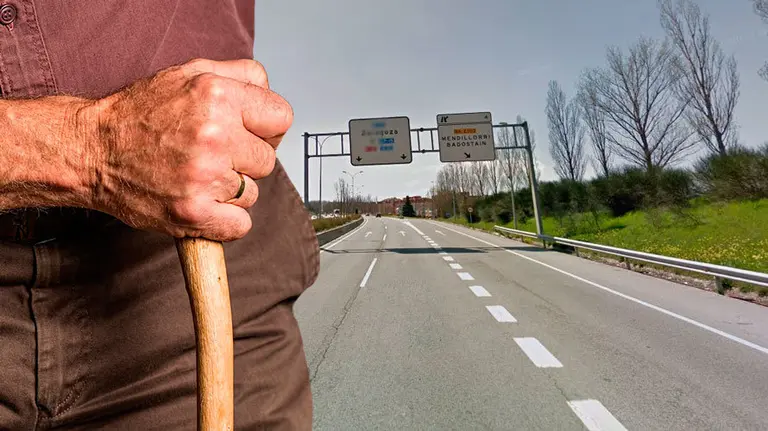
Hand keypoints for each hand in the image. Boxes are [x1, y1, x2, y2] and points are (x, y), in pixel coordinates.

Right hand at [87, 58, 291, 241]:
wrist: (92, 150)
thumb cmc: (140, 113)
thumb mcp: (189, 73)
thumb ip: (239, 75)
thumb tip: (271, 89)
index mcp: (217, 95)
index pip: (282, 118)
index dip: (267, 128)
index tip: (247, 134)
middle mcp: (214, 134)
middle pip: (268, 160)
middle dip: (245, 160)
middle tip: (213, 155)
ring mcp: (204, 176)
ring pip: (253, 193)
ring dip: (231, 190)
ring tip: (198, 176)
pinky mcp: (193, 212)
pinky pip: (241, 225)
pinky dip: (225, 221)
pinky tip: (202, 202)